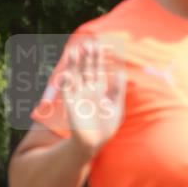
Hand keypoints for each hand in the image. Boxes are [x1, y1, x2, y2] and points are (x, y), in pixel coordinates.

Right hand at [60, 39, 124, 155]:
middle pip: (86, 70)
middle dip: (87, 57)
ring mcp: (77, 96)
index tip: (98, 45)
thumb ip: (118, 90)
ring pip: (75, 76)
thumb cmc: (105, 127)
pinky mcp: (70, 104)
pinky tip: (67, 70)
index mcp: (99, 90)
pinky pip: (67, 90)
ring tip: (75, 51)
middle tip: (87, 43)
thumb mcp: (116, 107)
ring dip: (75, 64)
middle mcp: (87, 90)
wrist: (93, 143)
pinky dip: (66, 80)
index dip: (97, 58)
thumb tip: (121, 72)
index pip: (97, 70)